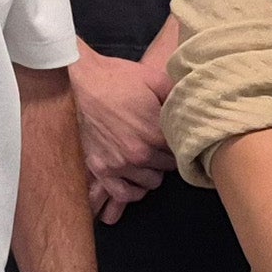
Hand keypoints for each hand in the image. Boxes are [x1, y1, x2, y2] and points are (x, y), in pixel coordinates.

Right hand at [69, 45, 173, 224]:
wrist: (78, 82)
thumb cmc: (116, 78)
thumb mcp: (154, 78)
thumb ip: (176, 96)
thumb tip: (194, 105)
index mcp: (156, 133)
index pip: (181, 151)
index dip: (180, 143)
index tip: (176, 137)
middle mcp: (140, 154)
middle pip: (168, 168)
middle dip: (167, 157)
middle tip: (161, 146)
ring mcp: (119, 164)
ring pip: (150, 182)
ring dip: (152, 172)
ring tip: (149, 159)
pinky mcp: (101, 169)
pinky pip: (123, 194)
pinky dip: (133, 191)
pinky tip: (136, 180)